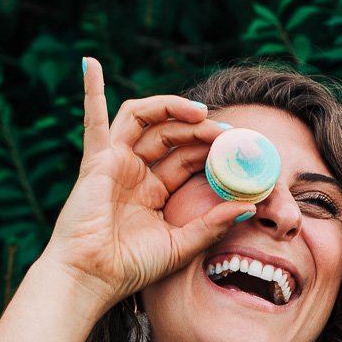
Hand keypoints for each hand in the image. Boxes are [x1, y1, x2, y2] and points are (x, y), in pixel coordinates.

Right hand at [43, 57, 251, 312]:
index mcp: (155, 194)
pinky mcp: (96, 161)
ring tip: (200, 113)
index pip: (189, 160)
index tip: (241, 151)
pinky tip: (91, 63)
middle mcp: (136, 175)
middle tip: (228, 134)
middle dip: (201, 130)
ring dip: (172, 109)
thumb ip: (212, 224)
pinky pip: (94, 120)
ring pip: (147, 121)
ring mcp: (116, 164)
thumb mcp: (181, 245)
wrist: (92, 278)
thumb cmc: (131, 268)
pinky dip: (91, 90)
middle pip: (173, 137)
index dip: (214, 151)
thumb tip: (250, 205)